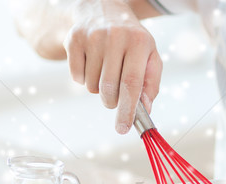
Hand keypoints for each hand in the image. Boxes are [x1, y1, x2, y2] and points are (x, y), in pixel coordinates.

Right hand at [64, 0, 162, 133]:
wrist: (103, 9)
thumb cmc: (131, 40)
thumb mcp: (149, 56)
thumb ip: (151, 84)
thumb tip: (145, 109)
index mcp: (139, 42)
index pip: (132, 84)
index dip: (128, 110)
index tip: (123, 128)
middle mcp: (116, 37)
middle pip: (109, 89)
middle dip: (112, 102)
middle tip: (115, 96)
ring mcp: (93, 37)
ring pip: (91, 86)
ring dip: (98, 88)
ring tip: (105, 70)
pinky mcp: (74, 39)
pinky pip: (77, 77)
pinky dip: (84, 78)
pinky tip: (91, 63)